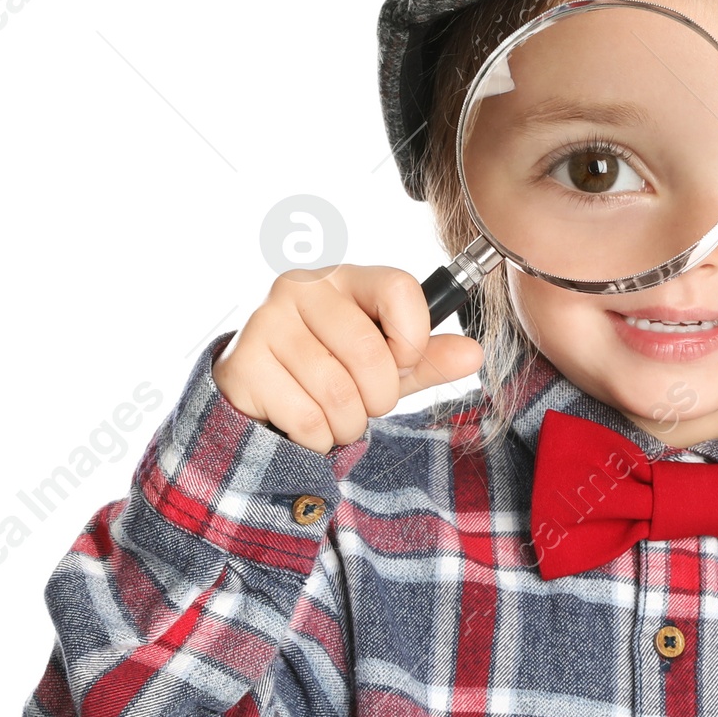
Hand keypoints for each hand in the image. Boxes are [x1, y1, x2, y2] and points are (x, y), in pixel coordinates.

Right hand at [211, 266, 482, 452]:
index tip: (403, 361)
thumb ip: (428, 358)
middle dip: (379, 397)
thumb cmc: (330, 370)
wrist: (259, 395)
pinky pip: (306, 418)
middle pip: (370, 353)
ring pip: (337, 393)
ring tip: (337, 417)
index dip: (414, 339)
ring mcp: (267, 322)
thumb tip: (473, 353)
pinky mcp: (244, 364)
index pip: (401, 290)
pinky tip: (309, 427)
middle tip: (365, 401)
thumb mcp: (386, 364)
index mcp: (345, 276)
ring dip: (349, 424)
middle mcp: (301, 287)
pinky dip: (319, 439)